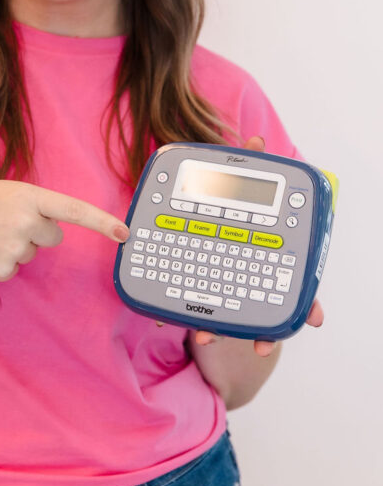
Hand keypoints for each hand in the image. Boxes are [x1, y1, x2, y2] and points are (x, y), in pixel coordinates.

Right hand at [0, 180, 128, 284]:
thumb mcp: (2, 192)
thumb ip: (31, 206)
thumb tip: (52, 230)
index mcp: (27, 195)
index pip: (74, 210)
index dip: (102, 223)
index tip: (125, 234)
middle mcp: (25, 221)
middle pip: (53, 237)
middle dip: (36, 233)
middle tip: (3, 223)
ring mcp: (14, 248)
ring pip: (30, 255)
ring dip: (13, 247)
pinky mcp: (1, 271)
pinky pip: (13, 270)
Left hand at [192, 135, 324, 355]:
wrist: (186, 204)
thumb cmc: (218, 195)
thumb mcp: (231, 177)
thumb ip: (245, 162)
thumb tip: (254, 140)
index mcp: (266, 251)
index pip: (293, 283)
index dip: (305, 306)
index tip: (311, 320)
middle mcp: (248, 270)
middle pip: (263, 306)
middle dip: (265, 332)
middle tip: (260, 345)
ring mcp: (223, 281)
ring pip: (227, 313)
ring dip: (219, 329)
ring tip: (204, 336)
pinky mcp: (196, 284)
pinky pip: (194, 304)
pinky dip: (186, 316)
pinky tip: (173, 321)